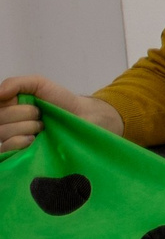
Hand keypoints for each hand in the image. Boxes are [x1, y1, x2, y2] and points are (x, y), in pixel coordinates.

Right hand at [0, 76, 121, 152]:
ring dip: (26, 127)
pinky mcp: (20, 154)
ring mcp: (12, 139)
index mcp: (6, 107)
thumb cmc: (60, 100)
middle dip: (23, 114)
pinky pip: (6, 149)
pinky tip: (34, 139)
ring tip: (43, 127)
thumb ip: (16, 83)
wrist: (82, 117)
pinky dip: (20, 142)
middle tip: (41, 115)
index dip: (11, 105)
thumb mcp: (38, 84)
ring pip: (3, 133)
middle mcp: (5, 123)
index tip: (29, 101)